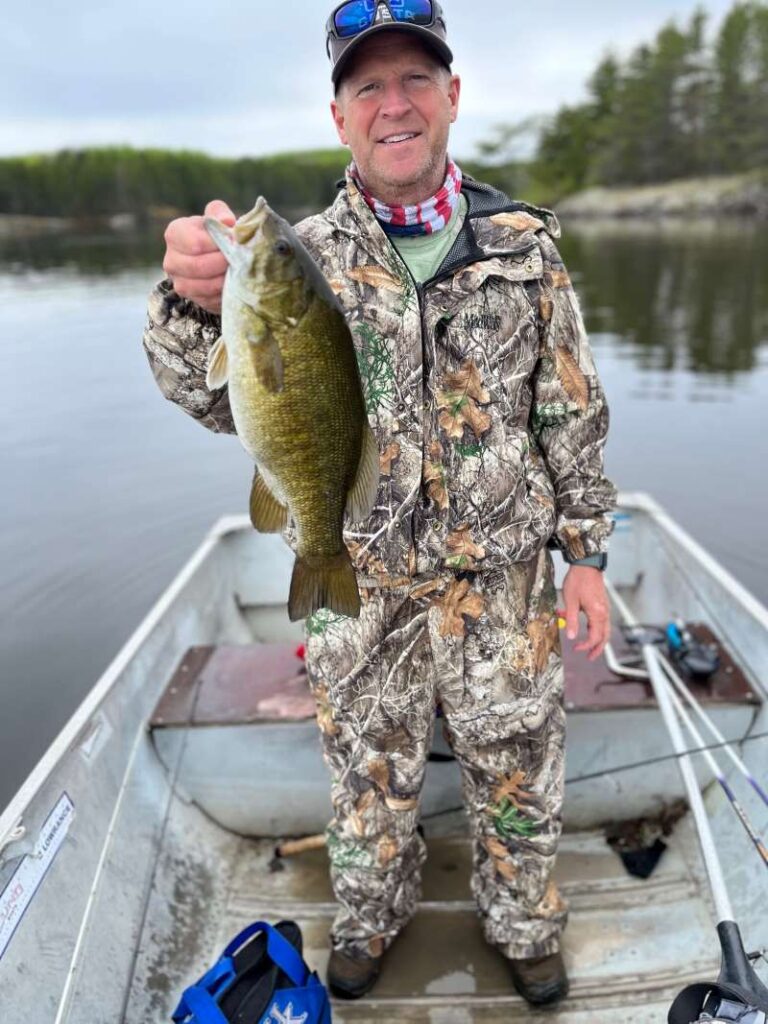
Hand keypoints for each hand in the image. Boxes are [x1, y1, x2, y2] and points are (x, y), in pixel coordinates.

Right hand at [162, 199, 235, 313]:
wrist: (213, 257)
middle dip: (223, 263)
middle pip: (199, 266)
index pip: (196, 243)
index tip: (235, 242)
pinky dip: (225, 292)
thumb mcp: (217, 218)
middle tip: (240, 258)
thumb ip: (219, 213)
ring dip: (225, 279)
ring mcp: (179, 282)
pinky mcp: (192, 299)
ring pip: (205, 285)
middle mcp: (171, 260)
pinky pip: (210, 299)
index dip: (218, 244)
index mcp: (174, 234)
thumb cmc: (215, 234)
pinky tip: (233, 282)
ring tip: (238, 270)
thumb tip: (226, 221)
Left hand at [560, 566, 610, 660]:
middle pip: (605, 636)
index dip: (585, 646)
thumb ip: (572, 620)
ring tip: (591, 648)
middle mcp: (605, 613)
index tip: (575, 648)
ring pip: (605, 630)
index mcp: (597, 613)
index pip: (594, 637)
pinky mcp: (603, 604)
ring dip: (599, 641)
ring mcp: (605, 608)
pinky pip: (603, 622)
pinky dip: (598, 630)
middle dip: (598, 649)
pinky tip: (588, 630)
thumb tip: (572, 637)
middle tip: (589, 657)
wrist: (586, 564)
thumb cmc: (577, 581)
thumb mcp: (570, 601)